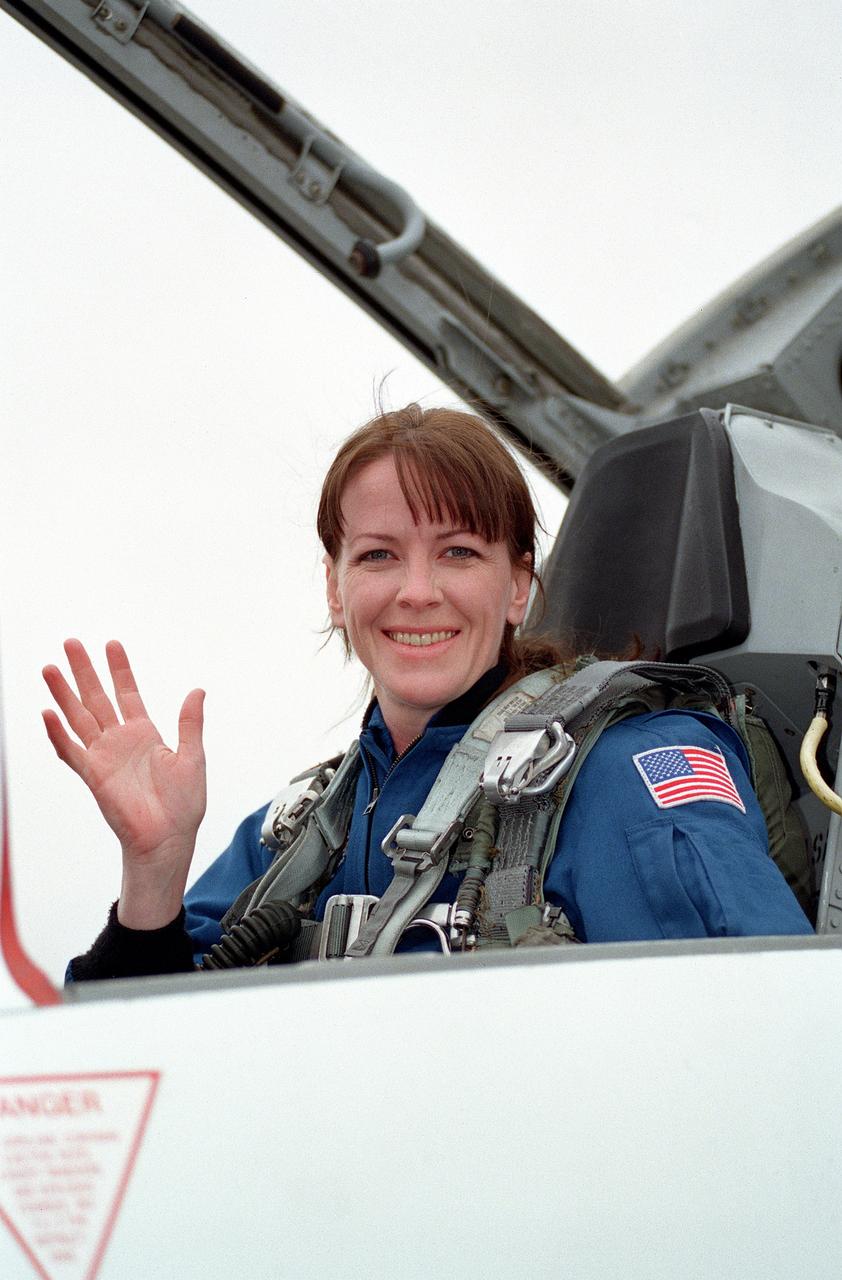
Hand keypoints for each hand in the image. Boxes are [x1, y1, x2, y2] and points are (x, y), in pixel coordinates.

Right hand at [42, 639, 206, 927]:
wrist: (169, 839)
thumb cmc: (182, 806)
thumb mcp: (193, 756)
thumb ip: (190, 723)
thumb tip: (198, 690)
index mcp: (145, 735)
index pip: (127, 693)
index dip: (120, 670)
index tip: (112, 644)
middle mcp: (120, 742)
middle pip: (96, 698)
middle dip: (84, 671)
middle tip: (71, 643)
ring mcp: (104, 757)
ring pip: (79, 718)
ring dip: (64, 694)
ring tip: (51, 668)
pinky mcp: (94, 776)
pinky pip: (72, 752)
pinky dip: (59, 734)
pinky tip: (48, 713)